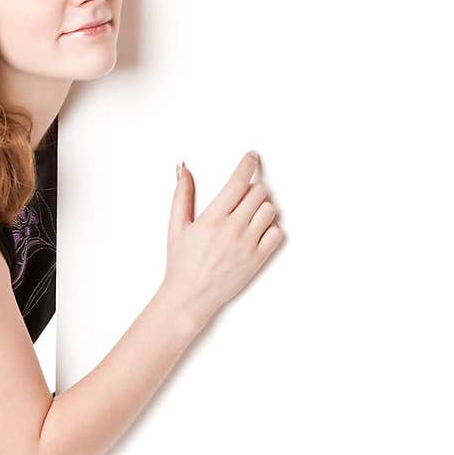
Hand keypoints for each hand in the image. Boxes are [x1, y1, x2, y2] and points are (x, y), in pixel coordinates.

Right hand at [163, 152, 284, 328]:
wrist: (190, 297)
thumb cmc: (181, 263)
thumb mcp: (176, 226)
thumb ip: (182, 195)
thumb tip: (184, 170)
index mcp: (212, 218)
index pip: (238, 182)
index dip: (247, 164)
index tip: (251, 157)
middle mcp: (232, 229)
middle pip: (258, 193)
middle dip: (252, 190)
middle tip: (244, 197)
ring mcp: (247, 245)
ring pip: (270, 210)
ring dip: (262, 208)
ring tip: (249, 216)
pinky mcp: (257, 259)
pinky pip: (277, 233)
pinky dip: (271, 229)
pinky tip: (257, 232)